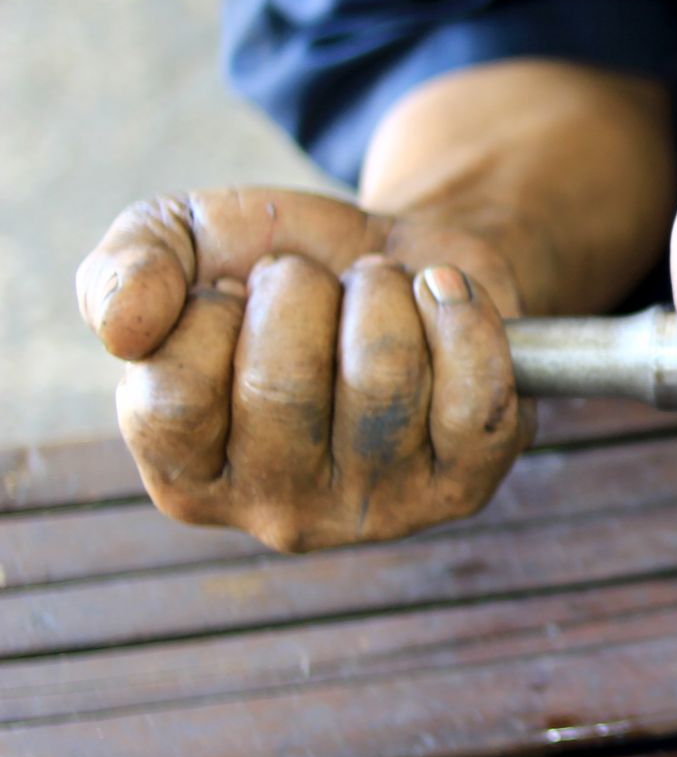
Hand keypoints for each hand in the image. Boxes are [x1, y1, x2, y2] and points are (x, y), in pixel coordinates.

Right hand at [76, 188, 535, 551]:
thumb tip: (120, 329)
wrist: (407, 256)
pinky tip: (444, 295)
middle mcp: (278, 514)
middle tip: (318, 286)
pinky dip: (464, 316)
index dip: (211, 309)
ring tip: (377, 292)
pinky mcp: (466, 486)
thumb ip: (126, 270)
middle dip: (303, 289)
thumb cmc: (284, 265)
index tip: (236, 293)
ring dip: (381, 294)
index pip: (172, 395)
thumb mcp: (186, 243)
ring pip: (382, 378)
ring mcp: (378, 509)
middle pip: (280, 384)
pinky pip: (475, 399)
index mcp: (187, 474)